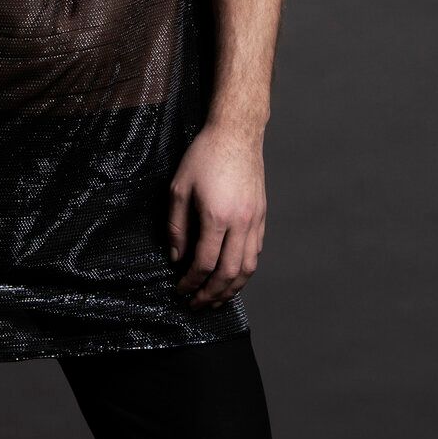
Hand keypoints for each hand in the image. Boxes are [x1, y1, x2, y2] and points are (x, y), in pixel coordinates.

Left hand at [166, 121, 265, 310]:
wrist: (236, 134)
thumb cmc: (204, 156)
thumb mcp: (179, 188)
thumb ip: (176, 226)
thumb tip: (177, 258)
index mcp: (217, 217)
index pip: (205, 262)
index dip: (192, 281)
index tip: (181, 289)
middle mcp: (240, 223)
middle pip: (229, 273)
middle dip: (212, 294)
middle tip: (197, 304)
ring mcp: (255, 221)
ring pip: (248, 268)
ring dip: (232, 289)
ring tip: (216, 299)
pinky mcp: (261, 216)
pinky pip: (256, 253)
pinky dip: (244, 271)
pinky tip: (232, 276)